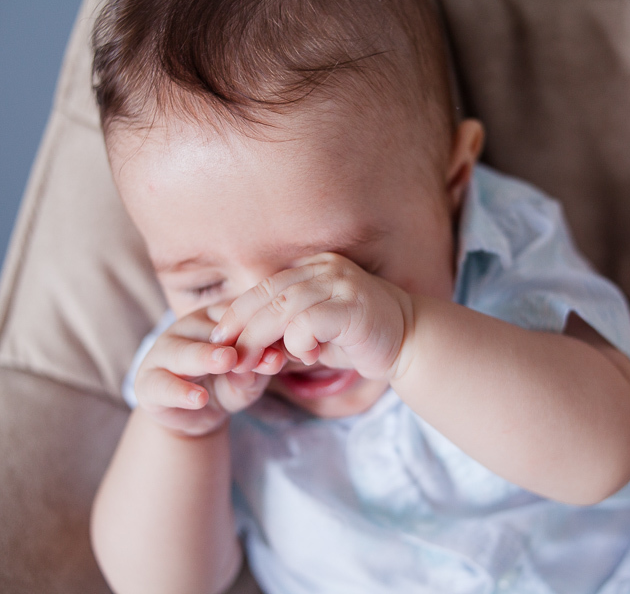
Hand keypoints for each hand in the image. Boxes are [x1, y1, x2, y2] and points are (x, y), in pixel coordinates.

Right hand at [133, 306, 284, 436]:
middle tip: (248, 346)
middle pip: (208, 332)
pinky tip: (198, 398)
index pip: (236, 317)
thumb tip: (268, 363)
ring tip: (226, 362)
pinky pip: (162, 385)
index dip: (258, 329)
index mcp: (213, 319)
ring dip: (203, 357)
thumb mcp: (248, 379)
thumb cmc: (227, 385)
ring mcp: (163, 353)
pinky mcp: (148, 383)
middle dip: (230, 341)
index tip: (281, 344)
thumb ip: (257, 371)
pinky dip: (180, 392)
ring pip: (181, 352)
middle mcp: (185, 329)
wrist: (196, 416)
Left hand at [209, 253, 412, 380]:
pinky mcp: (353, 306)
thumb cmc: (358, 339)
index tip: (219, 338)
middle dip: (242, 328)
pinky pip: (309, 322)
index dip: (237, 312)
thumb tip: (241, 347)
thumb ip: (284, 332)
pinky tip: (306, 356)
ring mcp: (341, 284)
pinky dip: (298, 342)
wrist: (410, 342)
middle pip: (268, 295)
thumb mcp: (314, 333)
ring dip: (262, 338)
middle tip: (227, 355)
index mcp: (314, 268)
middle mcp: (326, 269)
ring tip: (254, 362)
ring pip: (283, 308)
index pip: (264, 287)